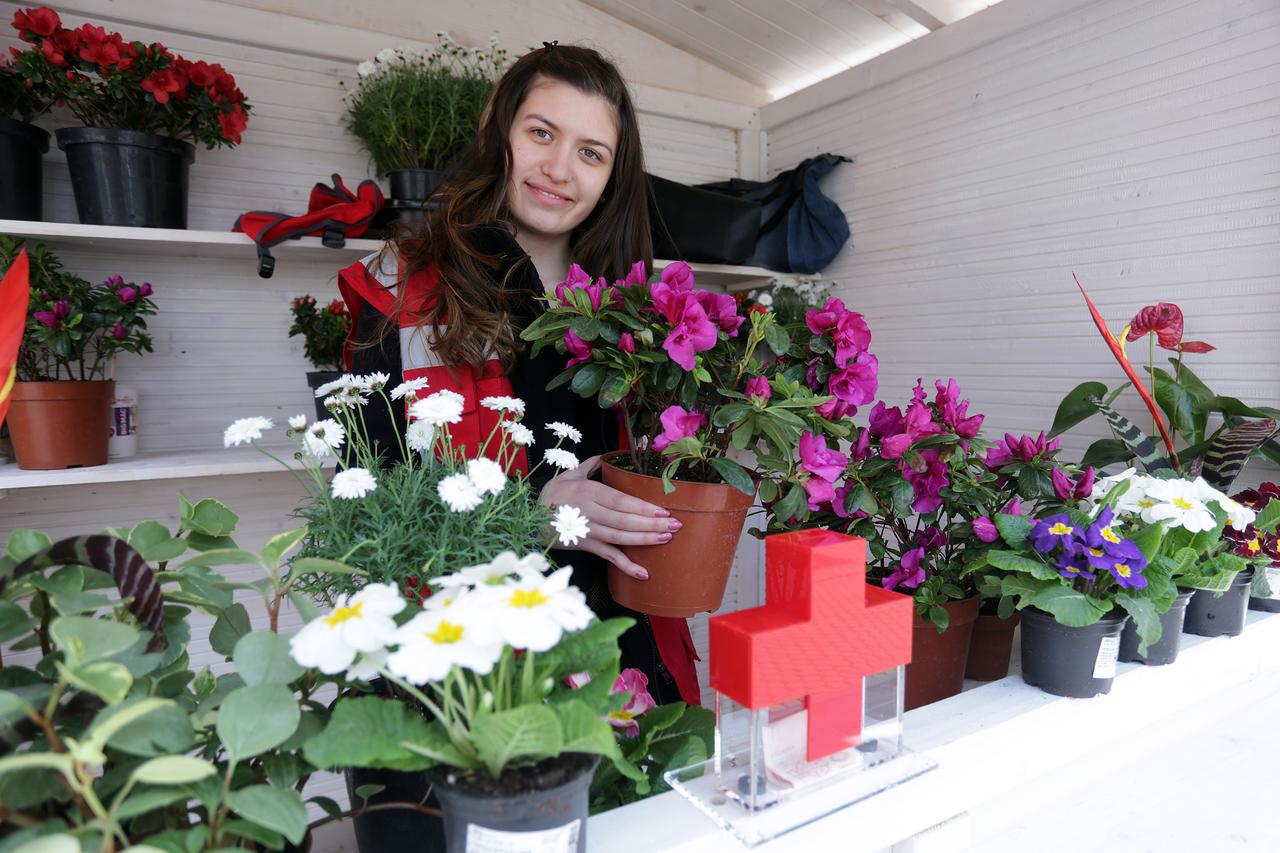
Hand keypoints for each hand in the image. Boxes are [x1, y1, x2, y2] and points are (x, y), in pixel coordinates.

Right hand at [540, 454, 679, 579]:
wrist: (528, 518)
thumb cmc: (552, 495)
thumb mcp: (569, 475)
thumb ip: (590, 465)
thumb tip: (607, 456)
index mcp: (588, 492)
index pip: (621, 502)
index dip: (643, 508)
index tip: (664, 511)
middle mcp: (589, 513)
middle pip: (625, 521)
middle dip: (652, 524)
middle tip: (675, 526)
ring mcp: (587, 532)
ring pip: (620, 538)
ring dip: (644, 540)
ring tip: (665, 539)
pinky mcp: (585, 546)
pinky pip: (608, 557)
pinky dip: (625, 566)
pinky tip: (643, 573)